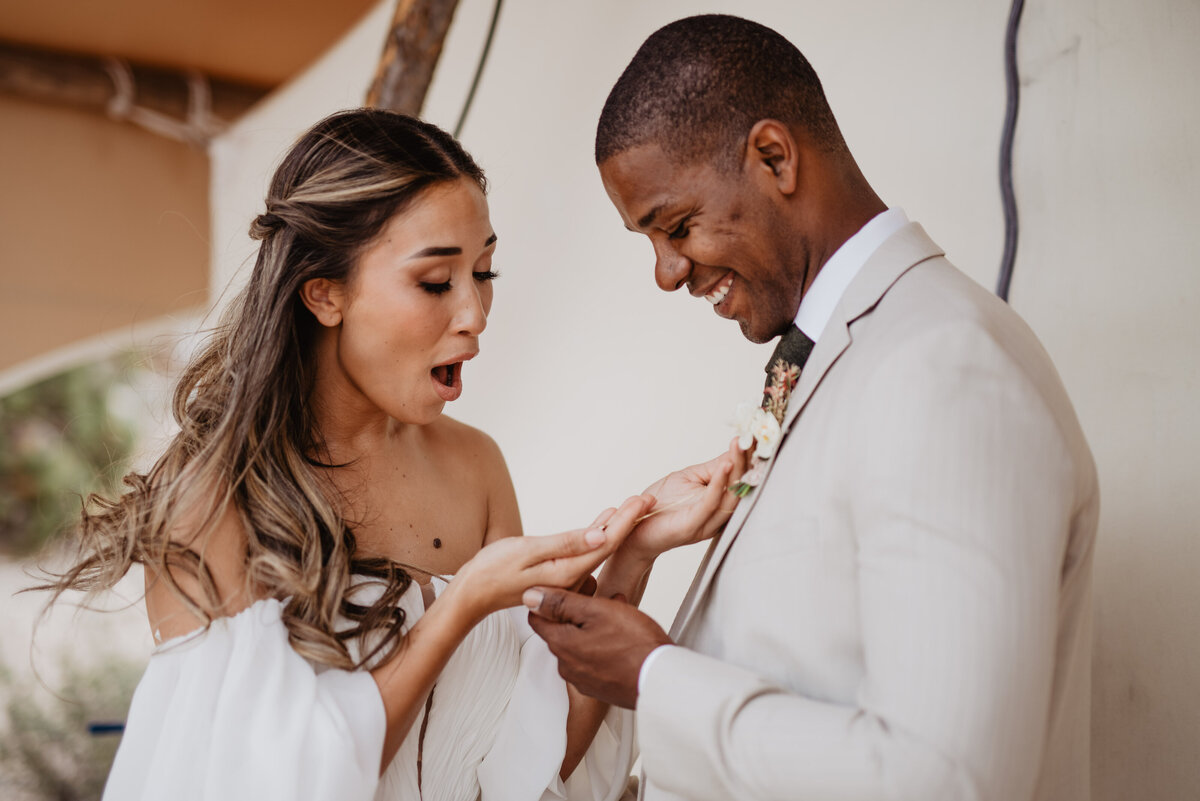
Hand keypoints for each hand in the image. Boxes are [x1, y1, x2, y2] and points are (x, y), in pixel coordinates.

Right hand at [447, 495, 651, 622]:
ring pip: (598, 547)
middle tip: (647, 499)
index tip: (643, 502)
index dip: (627, 521)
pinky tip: (603, 522)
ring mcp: (566, 577)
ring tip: (632, 507)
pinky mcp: (557, 573)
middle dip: (628, 521)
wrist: (472, 593)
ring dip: (615, 526)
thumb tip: (600, 537)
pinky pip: (584, 551)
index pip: (606, 543)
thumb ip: (565, 544)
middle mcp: (572, 577)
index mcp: (568, 571)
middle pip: (607, 545)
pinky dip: (596, 534)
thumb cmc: (493, 571)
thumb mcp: (527, 551)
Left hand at [524, 586, 670, 708]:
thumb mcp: (596, 611)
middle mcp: (566, 665)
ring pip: (579, 643)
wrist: (661, 680)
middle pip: (560, 630)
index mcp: (560, 644)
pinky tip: (622, 633)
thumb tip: (530, 596)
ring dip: (592, 625)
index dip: (551, 597)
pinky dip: (602, 643)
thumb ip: (560, 603)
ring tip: (616, 611)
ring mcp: (583, 679)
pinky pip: (593, 658)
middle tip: (598, 595)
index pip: (537, 617)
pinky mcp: (599, 686)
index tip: (572, 587)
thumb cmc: (634, 645)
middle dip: (576, 610)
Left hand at [620, 438, 746, 562]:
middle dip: (747, 461)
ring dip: (737, 469)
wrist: (636, 531)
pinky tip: (724, 466)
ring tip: (740, 446)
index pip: (741, 480)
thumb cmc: (660, 505)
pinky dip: (719, 483)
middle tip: (751, 438)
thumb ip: (712, 469)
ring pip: (731, 496)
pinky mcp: (693, 526)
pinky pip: (711, 503)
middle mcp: (718, 516)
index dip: (748, 460)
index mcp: (719, 505)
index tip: (754, 437)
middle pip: (741, 488)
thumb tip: (734, 452)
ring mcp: (707, 524)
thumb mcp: (688, 478)